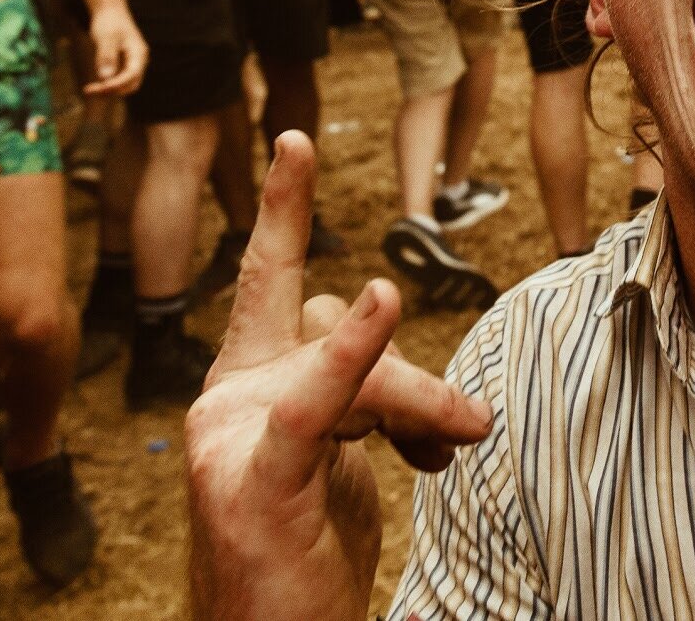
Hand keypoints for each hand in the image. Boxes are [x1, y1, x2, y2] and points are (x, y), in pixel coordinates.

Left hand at [85, 6, 147, 96]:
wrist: (109, 11)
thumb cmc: (109, 22)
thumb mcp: (106, 38)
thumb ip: (107, 57)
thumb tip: (105, 78)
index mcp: (138, 54)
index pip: (131, 75)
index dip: (116, 84)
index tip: (100, 87)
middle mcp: (138, 61)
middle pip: (130, 85)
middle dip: (113, 91)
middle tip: (91, 90)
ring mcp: (131, 63)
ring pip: (124, 85)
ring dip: (108, 90)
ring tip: (89, 90)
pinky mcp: (123, 64)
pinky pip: (118, 79)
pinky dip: (107, 84)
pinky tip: (94, 84)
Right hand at [186, 133, 492, 619]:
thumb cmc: (305, 553)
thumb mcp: (347, 453)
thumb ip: (371, 394)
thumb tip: (440, 390)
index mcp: (242, 382)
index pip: (265, 282)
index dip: (280, 211)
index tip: (293, 140)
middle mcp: (225, 399)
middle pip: (335, 329)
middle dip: (410, 382)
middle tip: (469, 429)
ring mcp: (229, 443)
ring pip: (353, 375)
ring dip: (419, 408)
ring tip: (455, 448)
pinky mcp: (255, 484)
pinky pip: (314, 405)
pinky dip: (352, 355)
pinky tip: (377, 301)